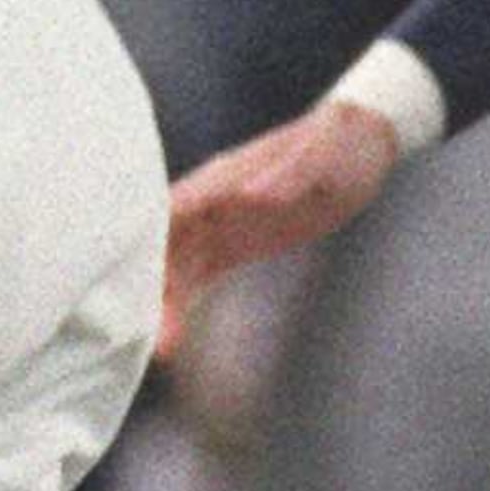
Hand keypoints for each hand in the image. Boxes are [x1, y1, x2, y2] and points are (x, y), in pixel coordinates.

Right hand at [157, 99, 399, 355]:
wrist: (359, 145)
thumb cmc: (340, 140)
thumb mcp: (323, 152)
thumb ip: (289, 173)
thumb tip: (252, 196)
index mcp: (225, 176)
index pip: (173, 209)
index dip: (147, 240)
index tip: (130, 274)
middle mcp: (211, 200)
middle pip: (167, 246)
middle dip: (152, 286)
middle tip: (148, 332)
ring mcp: (220, 224)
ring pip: (178, 269)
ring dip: (165, 305)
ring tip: (160, 350)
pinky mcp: (233, 246)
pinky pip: (198, 279)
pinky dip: (182, 306)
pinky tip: (170, 340)